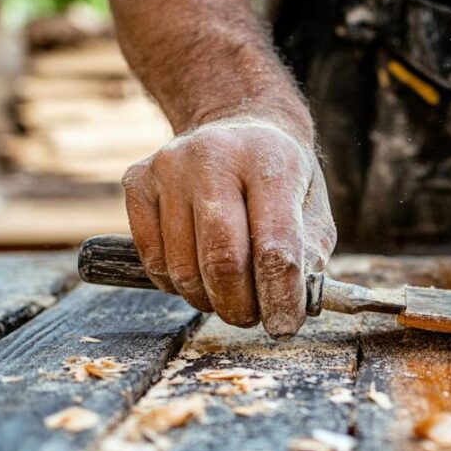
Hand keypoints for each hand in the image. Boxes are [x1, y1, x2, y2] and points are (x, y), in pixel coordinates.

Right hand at [122, 117, 335, 337]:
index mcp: (269, 161)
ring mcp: (169, 168)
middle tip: (252, 317)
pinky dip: (177, 284)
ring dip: (209, 300)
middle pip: (222, 261)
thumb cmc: (279, 177)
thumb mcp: (312, 205)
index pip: (274, 247)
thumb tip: (294, 303)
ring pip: (183, 269)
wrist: (236, 124)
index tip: (284, 325)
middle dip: (240, 306)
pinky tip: (199, 274)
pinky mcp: (137, 182)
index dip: (280, 297)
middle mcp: (213, 157)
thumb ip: (309, 254)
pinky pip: (153, 260)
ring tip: (229, 293)